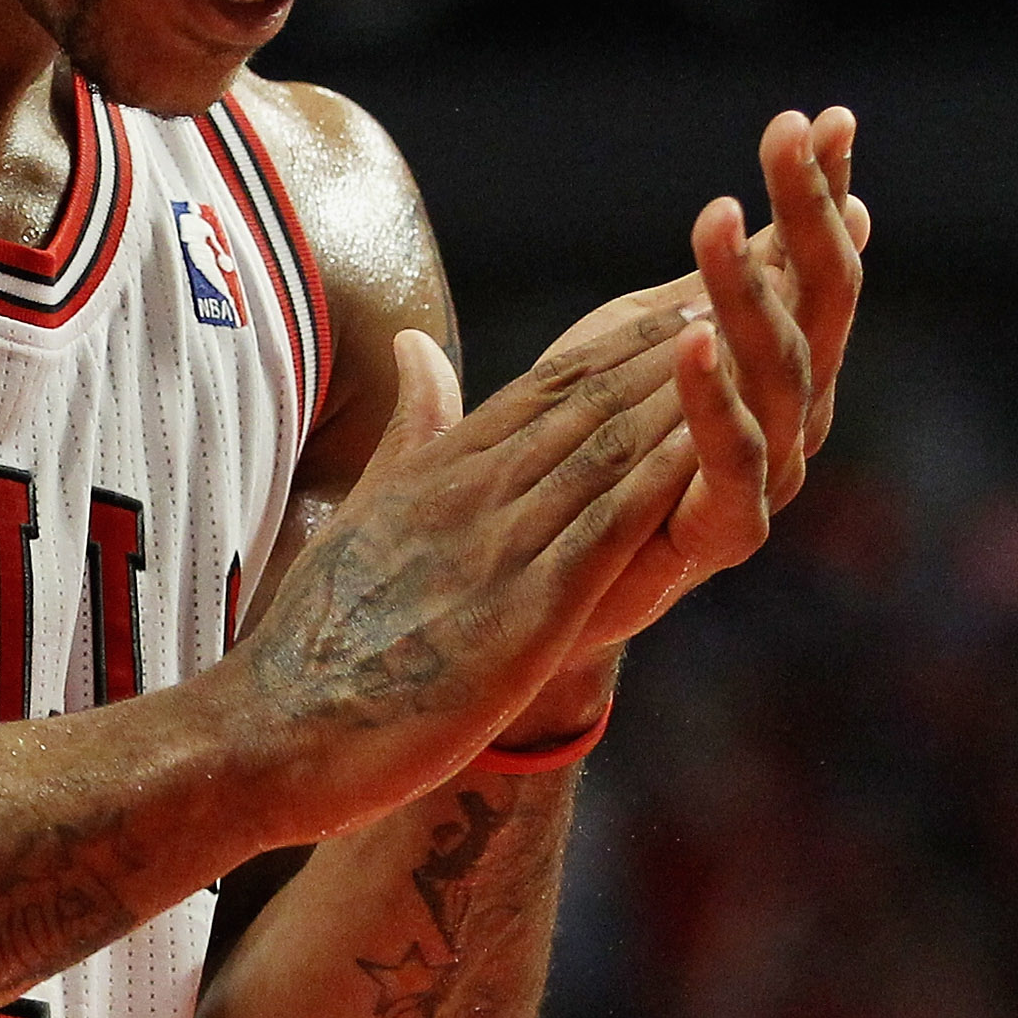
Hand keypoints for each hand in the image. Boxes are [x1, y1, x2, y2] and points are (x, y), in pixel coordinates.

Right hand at [227, 294, 754, 838]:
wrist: (260, 735)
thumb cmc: (309, 649)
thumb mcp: (364, 518)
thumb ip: (408, 436)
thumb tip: (418, 350)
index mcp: (439, 477)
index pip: (548, 387)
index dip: (626, 339)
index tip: (692, 293)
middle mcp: (471, 495)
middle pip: (590, 397)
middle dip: (678, 337)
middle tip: (754, 282)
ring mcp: (495, 550)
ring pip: (607, 447)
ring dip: (688, 387)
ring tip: (756, 332)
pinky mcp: (518, 616)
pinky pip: (604, 533)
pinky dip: (662, 479)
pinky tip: (716, 443)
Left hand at [536, 109, 865, 651]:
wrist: (544, 600)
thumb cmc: (584, 467)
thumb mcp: (633, 347)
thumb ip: (693, 288)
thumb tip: (770, 205)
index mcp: (772, 367)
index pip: (810, 261)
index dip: (818, 192)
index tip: (824, 117)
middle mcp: (788, 416)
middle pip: (818, 301)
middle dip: (807, 213)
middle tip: (788, 133)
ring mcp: (766, 477)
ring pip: (779, 369)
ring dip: (749, 289)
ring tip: (717, 218)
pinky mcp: (724, 534)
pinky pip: (732, 463)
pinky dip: (713, 399)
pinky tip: (691, 336)